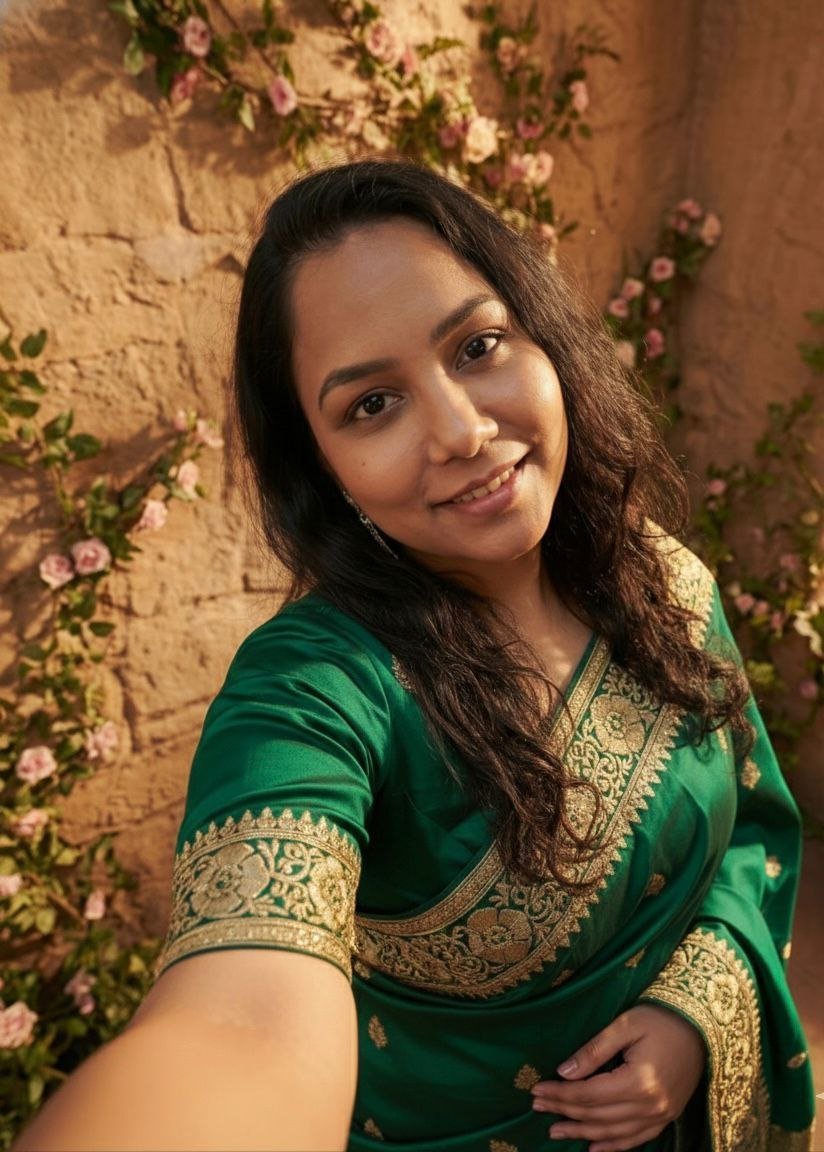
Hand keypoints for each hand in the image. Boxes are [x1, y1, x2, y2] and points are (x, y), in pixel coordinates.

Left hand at [531, 1004, 705, 1151]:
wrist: (702, 1028)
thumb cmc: (661, 1020)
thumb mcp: (625, 1025)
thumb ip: (594, 1051)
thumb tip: (563, 1072)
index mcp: (638, 1081)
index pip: (589, 1094)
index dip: (560, 1094)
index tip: (537, 1090)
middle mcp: (650, 1105)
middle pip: (597, 1115)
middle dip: (564, 1111)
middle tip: (537, 1107)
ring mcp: (661, 1115)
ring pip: (613, 1133)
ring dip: (582, 1133)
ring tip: (556, 1131)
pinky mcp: (667, 1117)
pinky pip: (636, 1139)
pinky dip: (613, 1146)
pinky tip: (593, 1148)